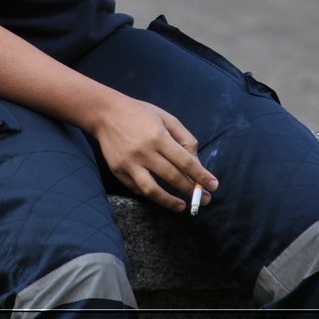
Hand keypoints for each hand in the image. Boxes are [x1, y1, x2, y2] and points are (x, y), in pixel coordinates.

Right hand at [88, 93, 217, 212]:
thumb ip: (184, 138)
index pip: (185, 162)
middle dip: (191, 190)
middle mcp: (144, 152)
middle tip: (205, 199)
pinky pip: (137, 188)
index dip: (201, 175)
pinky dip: (151, 194)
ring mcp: (129, 164)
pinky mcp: (118, 171)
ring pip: (153, 190)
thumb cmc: (140, 113)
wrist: (105, 112)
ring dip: (170, 202)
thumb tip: (196, 162)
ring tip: (182, 206)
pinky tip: (161, 196)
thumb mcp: (166, 118)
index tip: (213, 186)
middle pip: (172, 177)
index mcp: (158, 136)